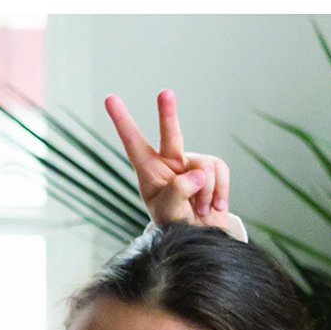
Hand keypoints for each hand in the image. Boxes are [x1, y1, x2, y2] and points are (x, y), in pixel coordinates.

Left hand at [105, 90, 234, 229]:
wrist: (198, 235)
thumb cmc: (174, 224)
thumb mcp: (167, 213)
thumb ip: (177, 193)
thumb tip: (198, 173)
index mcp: (148, 170)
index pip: (133, 143)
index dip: (122, 121)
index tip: (110, 98)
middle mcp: (169, 161)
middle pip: (170, 134)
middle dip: (168, 114)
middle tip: (165, 93)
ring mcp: (192, 163)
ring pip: (203, 169)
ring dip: (204, 195)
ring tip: (199, 211)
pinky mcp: (213, 167)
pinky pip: (220, 173)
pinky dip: (219, 192)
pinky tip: (214, 207)